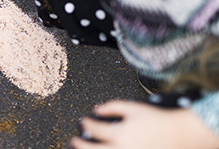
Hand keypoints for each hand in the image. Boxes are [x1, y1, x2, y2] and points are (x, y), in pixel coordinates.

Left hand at [70, 101, 218, 148]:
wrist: (178, 134)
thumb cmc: (155, 120)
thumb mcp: (132, 107)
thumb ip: (112, 107)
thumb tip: (96, 110)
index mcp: (120, 134)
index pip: (94, 129)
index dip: (86, 124)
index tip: (83, 122)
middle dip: (80, 145)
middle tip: (74, 141)